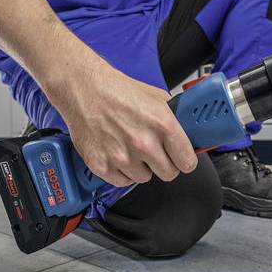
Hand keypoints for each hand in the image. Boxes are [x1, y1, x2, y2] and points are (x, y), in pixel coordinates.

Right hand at [50, 59, 197, 187]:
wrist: (84, 89)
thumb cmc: (118, 91)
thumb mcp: (156, 97)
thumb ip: (174, 118)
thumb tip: (187, 134)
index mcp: (162, 125)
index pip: (187, 162)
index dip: (185, 160)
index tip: (181, 159)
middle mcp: (143, 143)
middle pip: (168, 174)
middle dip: (164, 164)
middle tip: (154, 152)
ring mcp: (122, 157)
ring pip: (144, 178)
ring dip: (141, 167)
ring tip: (130, 147)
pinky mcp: (102, 166)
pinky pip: (122, 182)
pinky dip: (121, 172)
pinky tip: (117, 153)